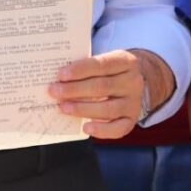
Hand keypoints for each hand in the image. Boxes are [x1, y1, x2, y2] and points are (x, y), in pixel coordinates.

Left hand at [48, 49, 174, 138]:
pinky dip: (101, 130)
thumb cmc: (111, 70)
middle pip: (102, 87)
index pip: (101, 64)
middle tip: (54, 92)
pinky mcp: (131, 119)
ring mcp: (134, 102)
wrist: (136, 79)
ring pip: (108, 109)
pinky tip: (85, 127)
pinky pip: (118, 128)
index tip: (61, 75)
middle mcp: (133, 81)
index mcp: (125, 61)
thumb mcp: (105, 60)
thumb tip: (60, 78)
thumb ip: (87, 67)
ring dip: (83, 109)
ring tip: (63, 108)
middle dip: (75, 90)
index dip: (80, 70)